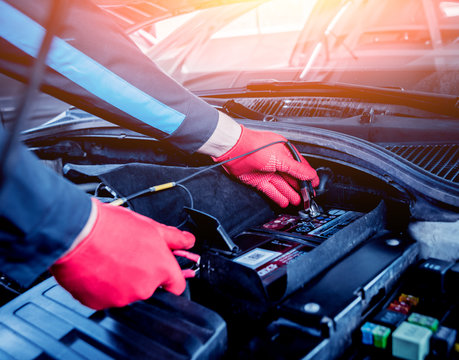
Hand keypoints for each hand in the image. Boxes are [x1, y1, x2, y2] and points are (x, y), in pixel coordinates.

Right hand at [50, 198, 194, 309]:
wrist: (76, 233)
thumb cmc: (111, 227)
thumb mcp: (150, 226)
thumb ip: (174, 238)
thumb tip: (188, 241)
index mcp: (160, 269)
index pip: (177, 285)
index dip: (171, 277)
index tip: (166, 272)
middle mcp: (144, 288)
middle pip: (150, 287)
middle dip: (142, 273)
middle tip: (129, 255)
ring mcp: (121, 298)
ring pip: (127, 292)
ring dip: (122, 280)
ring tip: (111, 258)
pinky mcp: (99, 304)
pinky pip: (105, 298)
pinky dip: (103, 286)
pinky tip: (98, 268)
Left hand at [213, 125, 318, 207]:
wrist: (235, 150)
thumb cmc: (256, 147)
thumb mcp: (282, 158)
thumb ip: (297, 169)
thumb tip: (311, 175)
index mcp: (285, 152)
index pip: (300, 166)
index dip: (308, 176)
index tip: (315, 185)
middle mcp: (276, 161)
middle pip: (292, 177)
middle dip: (300, 187)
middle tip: (308, 196)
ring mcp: (267, 171)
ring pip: (282, 185)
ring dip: (291, 193)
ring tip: (299, 201)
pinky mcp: (258, 180)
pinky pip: (271, 190)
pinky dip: (278, 196)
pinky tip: (285, 201)